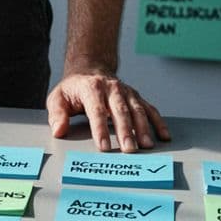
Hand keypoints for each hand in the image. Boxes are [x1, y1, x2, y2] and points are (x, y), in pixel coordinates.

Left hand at [46, 70, 169, 152]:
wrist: (90, 70)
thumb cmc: (73, 90)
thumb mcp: (58, 98)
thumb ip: (57, 115)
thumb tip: (59, 131)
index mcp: (91, 88)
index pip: (97, 111)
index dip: (101, 129)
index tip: (104, 147)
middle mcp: (112, 88)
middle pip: (120, 111)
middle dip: (126, 131)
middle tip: (129, 150)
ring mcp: (126, 92)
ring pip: (137, 110)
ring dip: (143, 128)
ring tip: (147, 146)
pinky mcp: (136, 97)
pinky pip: (150, 109)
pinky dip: (158, 122)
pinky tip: (163, 136)